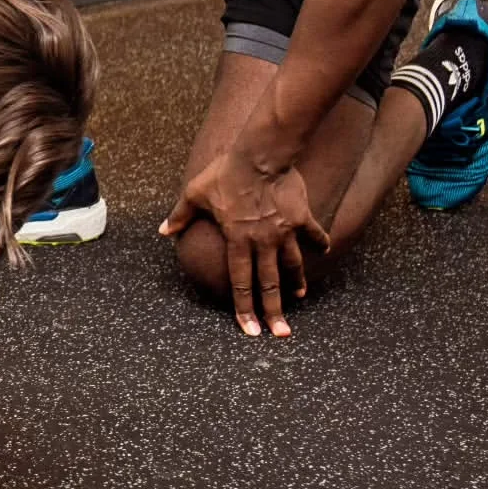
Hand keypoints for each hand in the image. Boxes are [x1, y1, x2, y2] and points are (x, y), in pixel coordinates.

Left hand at [159, 149, 329, 337]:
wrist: (260, 155)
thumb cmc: (224, 174)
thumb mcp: (195, 194)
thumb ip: (181, 216)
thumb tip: (164, 231)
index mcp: (237, 240)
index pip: (240, 283)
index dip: (243, 308)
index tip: (250, 330)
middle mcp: (263, 242)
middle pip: (269, 283)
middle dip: (274, 311)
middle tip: (281, 333)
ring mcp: (285, 231)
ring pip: (293, 265)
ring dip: (295, 282)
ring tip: (298, 297)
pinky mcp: (301, 218)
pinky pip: (314, 234)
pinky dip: (319, 243)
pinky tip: (322, 250)